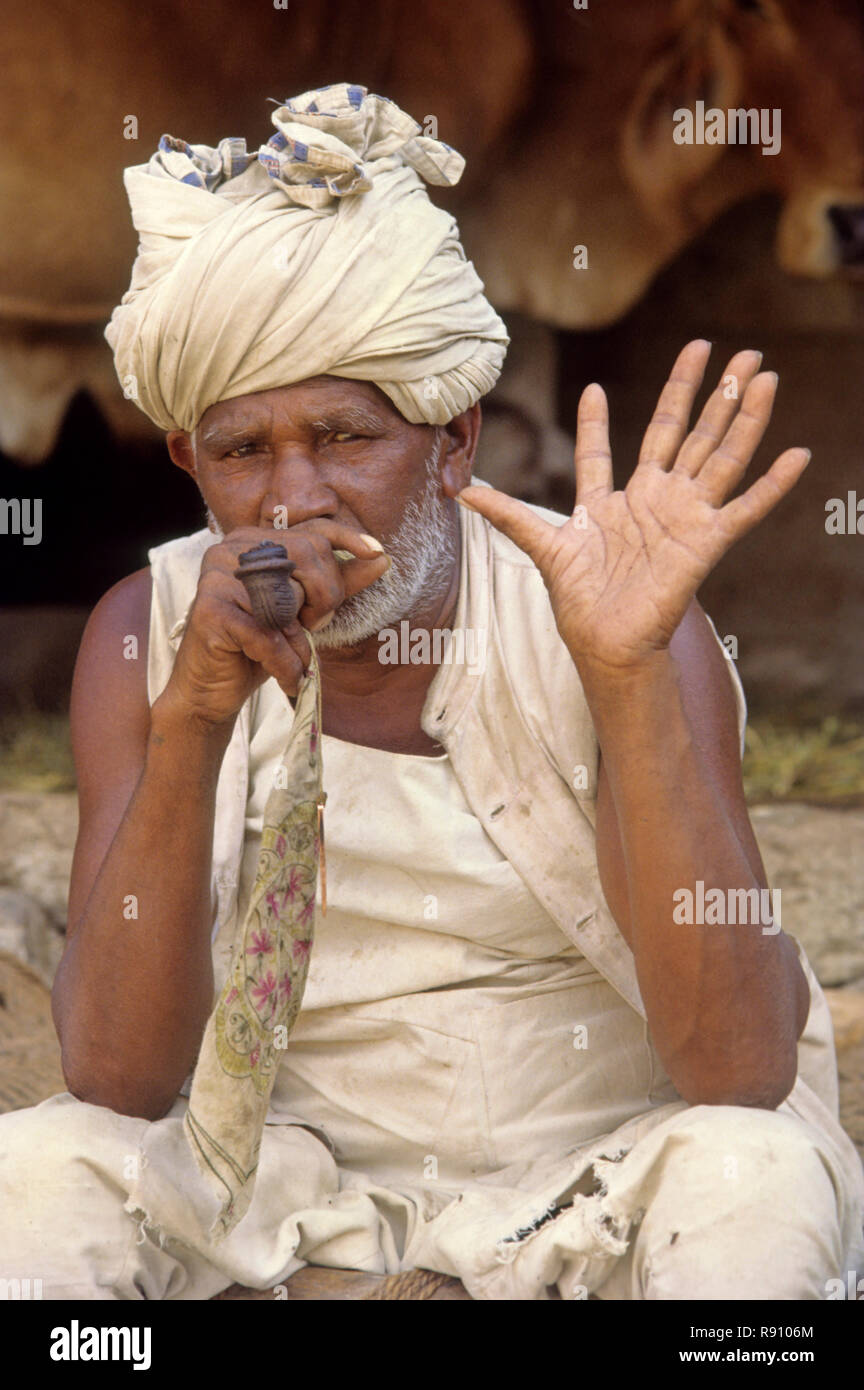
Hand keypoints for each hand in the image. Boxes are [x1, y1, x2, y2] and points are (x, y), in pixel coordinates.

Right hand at [158, 521, 389, 726]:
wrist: (212, 690)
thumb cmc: (258, 647)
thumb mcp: (303, 613)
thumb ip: (337, 585)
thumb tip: (382, 559)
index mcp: (252, 540)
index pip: (309, 531)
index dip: (346, 540)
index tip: (378, 553)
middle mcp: (231, 549)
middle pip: (306, 557)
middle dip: (324, 599)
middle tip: (312, 627)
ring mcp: (217, 575)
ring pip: (289, 599)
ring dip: (300, 640)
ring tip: (291, 657)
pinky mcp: (211, 608)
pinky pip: (269, 636)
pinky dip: (285, 663)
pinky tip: (287, 677)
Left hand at [458, 340, 810, 676]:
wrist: (607, 644)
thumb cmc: (580, 603)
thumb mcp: (544, 547)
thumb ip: (510, 515)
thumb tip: (462, 494)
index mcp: (609, 504)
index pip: (602, 453)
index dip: (594, 425)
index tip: (591, 391)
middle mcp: (652, 502)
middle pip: (681, 433)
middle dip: (702, 390)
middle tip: (726, 347)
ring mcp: (683, 518)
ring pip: (719, 455)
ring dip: (742, 415)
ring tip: (761, 373)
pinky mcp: (706, 542)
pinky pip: (745, 509)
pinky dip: (772, 484)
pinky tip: (797, 455)